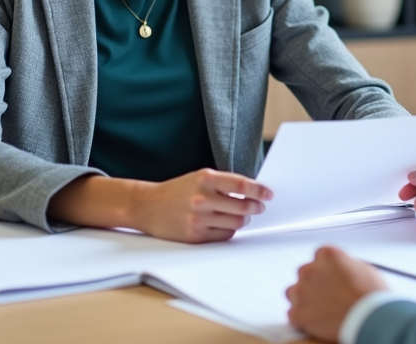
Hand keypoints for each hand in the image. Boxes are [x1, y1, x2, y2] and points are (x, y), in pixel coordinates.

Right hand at [133, 168, 272, 242]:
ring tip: (243, 216)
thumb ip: (223, 184)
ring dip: (244, 221)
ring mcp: (198, 218)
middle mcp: (202, 198)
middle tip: (259, 207)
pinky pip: (223, 236)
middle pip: (242, 208)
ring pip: (235, 224)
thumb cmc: (177, 190)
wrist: (147, 206)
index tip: (268, 194)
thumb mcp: (199, 178)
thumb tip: (252, 193)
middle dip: (255, 208)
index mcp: (205, 179)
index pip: (240, 185)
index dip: (258, 190)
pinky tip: (226, 225)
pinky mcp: (195, 236)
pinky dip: (229, 231)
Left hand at [286, 246, 387, 342]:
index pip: (319, 257)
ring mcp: (301, 291)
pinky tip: (316, 322)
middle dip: (313, 283)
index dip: (326, 269)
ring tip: (320, 310)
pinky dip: (302, 318)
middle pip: (305, 273)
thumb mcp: (363, 268)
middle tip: (327, 296)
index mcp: (327, 255)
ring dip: (303, 298)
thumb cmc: (371, 296)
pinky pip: (293, 313)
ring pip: (293, 292)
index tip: (331, 278)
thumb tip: (340, 270)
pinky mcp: (298, 313)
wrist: (369, 319)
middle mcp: (310, 269)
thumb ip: (345, 265)